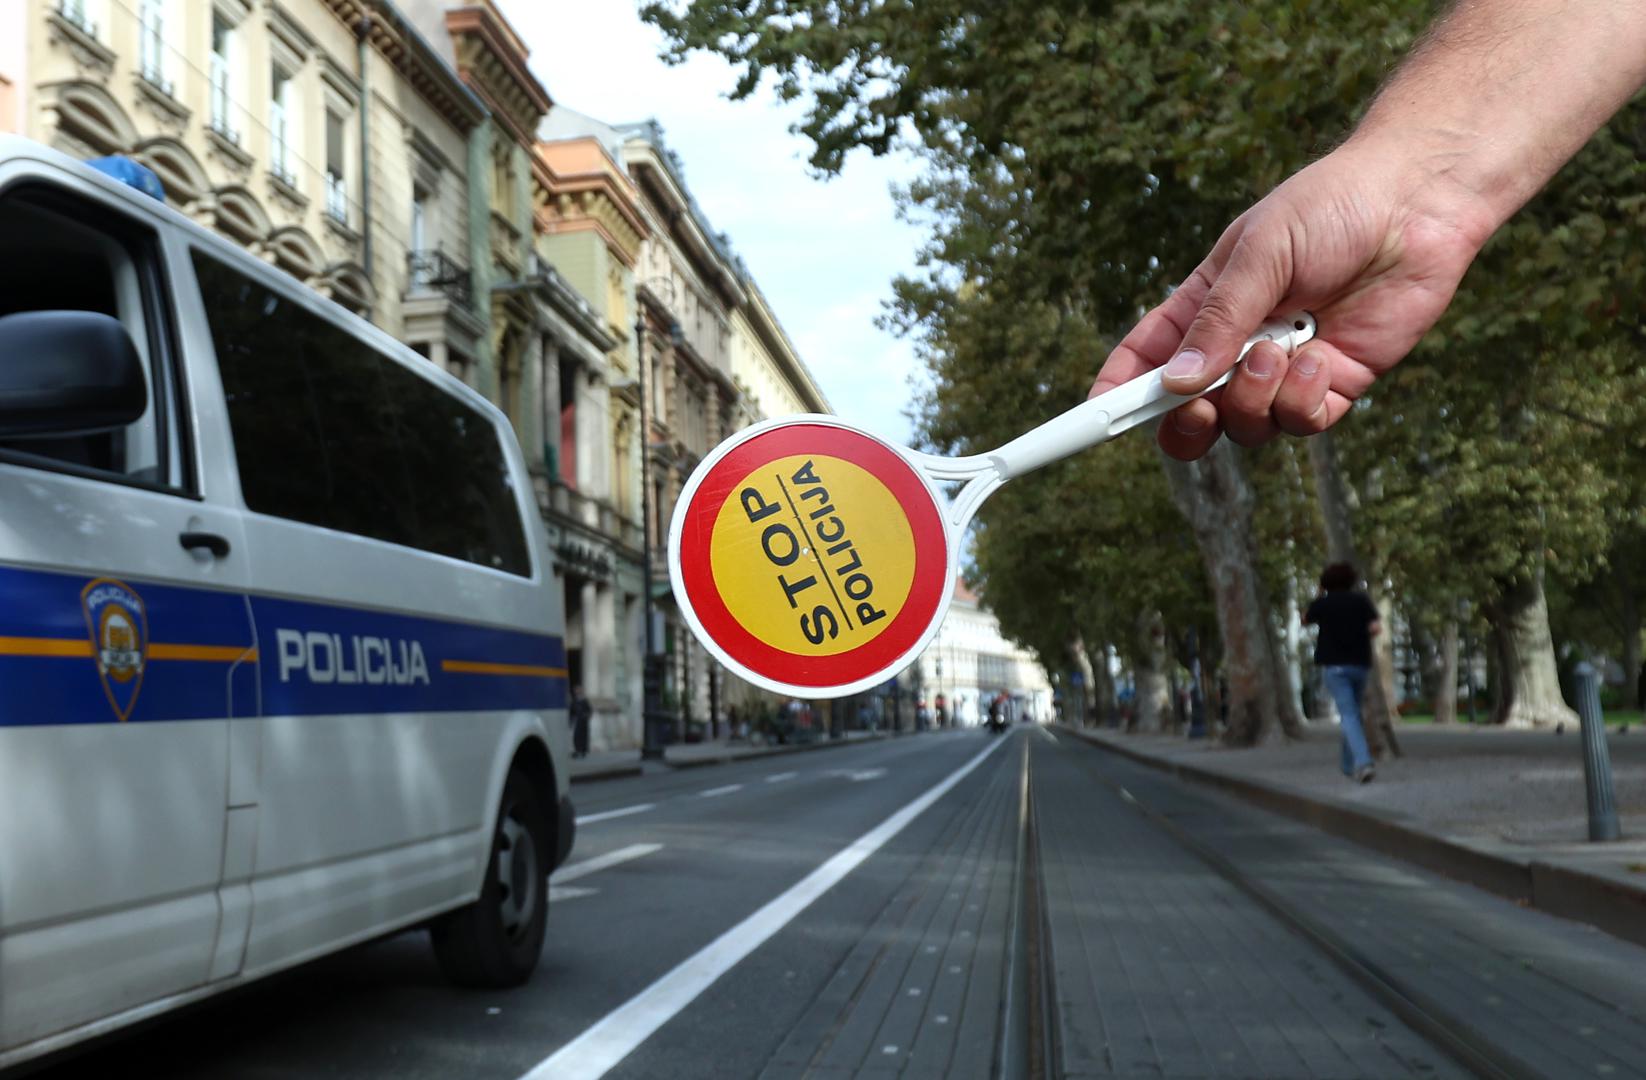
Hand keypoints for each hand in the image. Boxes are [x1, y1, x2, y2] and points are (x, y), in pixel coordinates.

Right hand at [1090, 140, 1492, 458]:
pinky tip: (1320, 354)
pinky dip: (1302, 399)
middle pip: (1186, 414)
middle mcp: (1236, 347)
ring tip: (1283, 348)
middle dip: (1183, 420)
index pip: (1145, 360)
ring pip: (1243, 425)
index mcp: (1203, 308)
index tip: (1093, 415)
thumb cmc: (1331, 208)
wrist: (1418, 203)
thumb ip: (1219, 320)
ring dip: (1254, 396)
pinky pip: (1300, 424)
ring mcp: (1283, 371)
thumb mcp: (1260, 252)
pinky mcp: (1332, 386)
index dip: (1117, 392)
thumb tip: (1176, 384)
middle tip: (1196, 402)